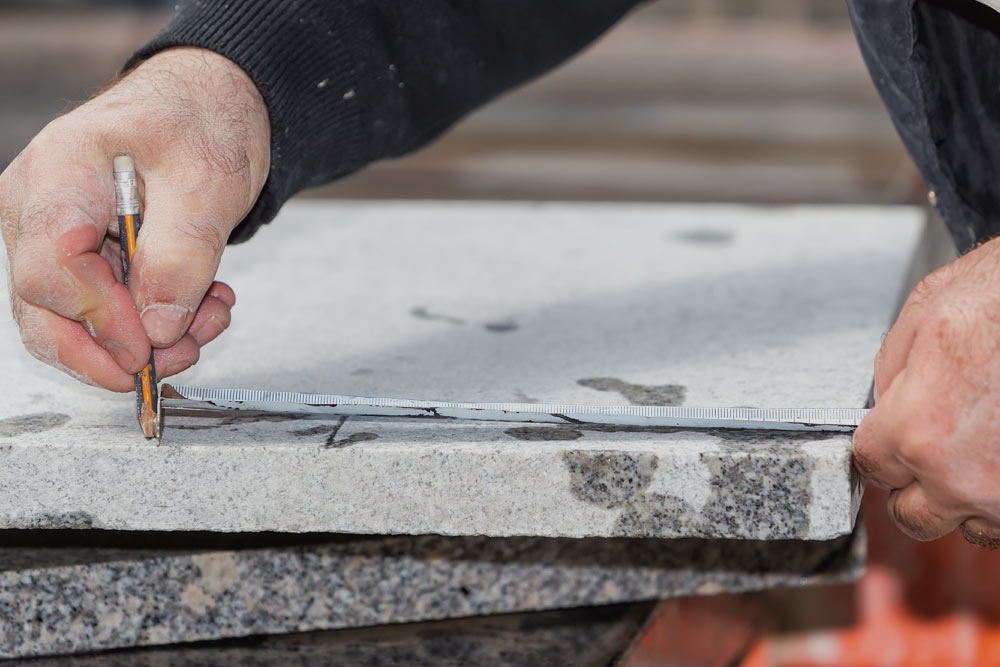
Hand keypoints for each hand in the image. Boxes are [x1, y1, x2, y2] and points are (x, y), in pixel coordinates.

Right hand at [1, 48, 269, 390]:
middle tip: (183, 354)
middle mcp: (37, 208)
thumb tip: (158, 328)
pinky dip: (151, 320)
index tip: (152, 346)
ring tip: (210, 317)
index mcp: (58, 174)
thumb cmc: (201, 122)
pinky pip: (101, 308)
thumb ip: (181, 255)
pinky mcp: (78, 254)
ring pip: (74, 320)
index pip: (50, 270)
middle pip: (44, 309)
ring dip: (147, 337)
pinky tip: (198, 308)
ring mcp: (52, 234)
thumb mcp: (208, 182)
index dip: (100, 321)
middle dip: (116, 349)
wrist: (207, 105)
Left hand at [853, 237, 999, 547]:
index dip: (878, 444)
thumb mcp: (925, 312)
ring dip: (967, 497)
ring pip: (971, 527)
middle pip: (913, 514)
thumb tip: (885, 398)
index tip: (890, 433)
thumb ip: (891, 369)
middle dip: (914, 485)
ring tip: (980, 450)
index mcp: (915, 431)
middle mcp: (960, 478)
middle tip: (931, 449)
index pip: (870, 464)